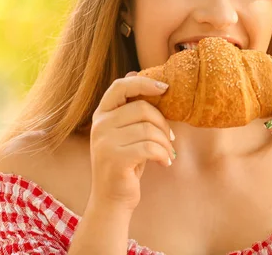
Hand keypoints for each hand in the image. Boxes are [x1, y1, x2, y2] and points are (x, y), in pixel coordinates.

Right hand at [89, 72, 175, 211]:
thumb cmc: (127, 163)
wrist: (112, 199)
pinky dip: (163, 155)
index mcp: (102, 114)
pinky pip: (149, 147)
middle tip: (171, 138)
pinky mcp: (115, 159)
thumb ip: (130, 108)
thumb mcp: (127, 133)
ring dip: (165, 143)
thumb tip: (133, 71)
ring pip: (149, 129)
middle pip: (142, 109)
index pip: (121, 86)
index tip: (165, 88)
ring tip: (167, 153)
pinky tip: (165, 162)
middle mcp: (99, 125)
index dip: (144, 82)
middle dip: (163, 123)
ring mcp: (104, 142)